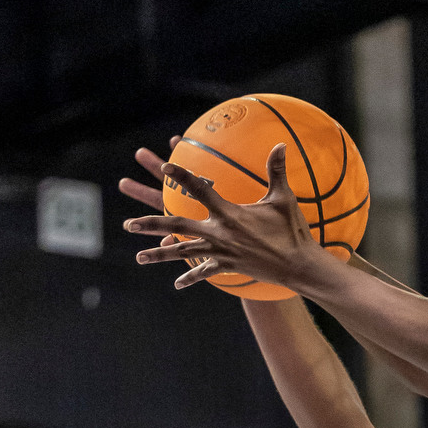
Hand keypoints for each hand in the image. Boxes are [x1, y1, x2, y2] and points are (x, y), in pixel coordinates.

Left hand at [121, 141, 322, 295]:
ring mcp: (221, 253)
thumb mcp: (283, 199)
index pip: (200, 189)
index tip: (166, 165)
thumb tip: (282, 143)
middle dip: (150, 223)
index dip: (182, 176)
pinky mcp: (227, 267)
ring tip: (139, 256)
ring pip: (183, 253)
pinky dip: (191, 277)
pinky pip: (204, 272)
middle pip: (177, 227)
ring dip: (159, 254)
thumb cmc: (292, 231)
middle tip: (128, 224)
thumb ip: (277, 171)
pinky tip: (177, 284)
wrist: (299, 267)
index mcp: (229, 213)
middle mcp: (219, 234)